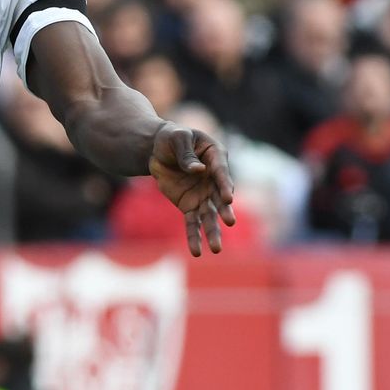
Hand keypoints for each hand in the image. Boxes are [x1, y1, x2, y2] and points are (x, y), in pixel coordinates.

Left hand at [148, 123, 236, 255]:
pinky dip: (194, 237)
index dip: (225, 185)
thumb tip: (197, 170)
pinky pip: (192, 223)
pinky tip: (196, 252)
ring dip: (212, 232)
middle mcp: (214, 179)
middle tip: (230, 221)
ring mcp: (204, 194)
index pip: (221, 173)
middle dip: (224, 210)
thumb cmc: (172, 138)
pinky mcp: (190, 205)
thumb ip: (186, 153)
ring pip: (209, 215)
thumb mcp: (177, 137)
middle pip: (220, 197)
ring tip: (216, 249)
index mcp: (215, 157)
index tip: (228, 199)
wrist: (159, 149)